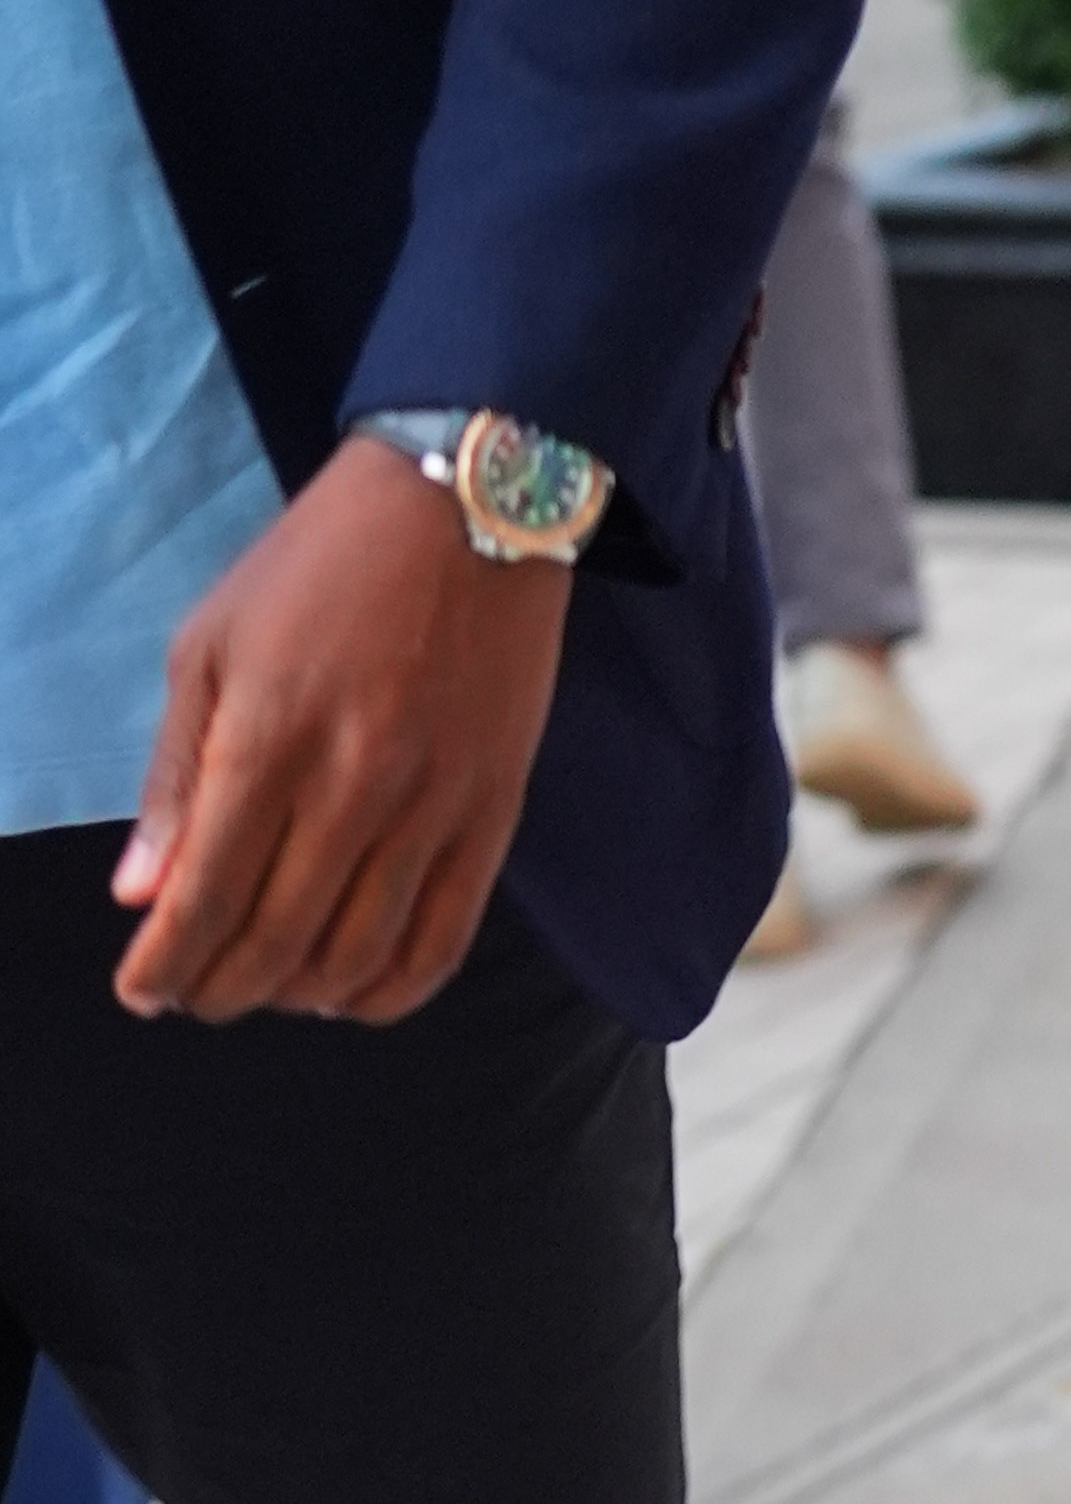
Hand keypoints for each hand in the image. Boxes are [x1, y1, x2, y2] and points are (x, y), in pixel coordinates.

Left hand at [111, 437, 571, 1024]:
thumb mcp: (211, 645)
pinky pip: (446, 937)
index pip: (205, 898)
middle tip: (195, 994)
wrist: (467, 508)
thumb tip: (142, 890)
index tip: (142, 988)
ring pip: (358, 954)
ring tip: (269, 987)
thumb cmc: (320, 566)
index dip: (165, 965)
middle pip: (276, 942)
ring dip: (299, 995)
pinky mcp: (495, 810)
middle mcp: (353, 786)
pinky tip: (353, 993)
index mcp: (267, 739)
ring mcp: (433, 804)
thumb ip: (175, 774)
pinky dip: (394, 989)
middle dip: (220, 989)